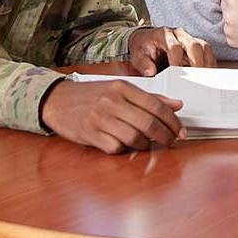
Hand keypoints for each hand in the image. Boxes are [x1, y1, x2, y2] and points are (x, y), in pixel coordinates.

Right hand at [40, 78, 184, 152]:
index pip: (156, 106)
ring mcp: (100, 118)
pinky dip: (124, 150)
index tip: (180, 132)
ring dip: (146, 145)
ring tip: (147, 144)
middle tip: (171, 142)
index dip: (172, 121)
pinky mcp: (90, 134)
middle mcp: (112, 101)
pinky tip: (125, 146)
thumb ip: (150, 97)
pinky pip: (116, 147)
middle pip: (148, 123)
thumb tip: (177, 105)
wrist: (57, 100)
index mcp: (122, 87)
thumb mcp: (119, 90)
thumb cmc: (91, 96)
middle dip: (165, 136)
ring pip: (134, 138)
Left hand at [129, 26, 216, 75]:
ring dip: (206, 64)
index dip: (177, 61)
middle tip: (196, 79)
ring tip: (204, 80)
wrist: (146, 40)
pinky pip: (208, 52)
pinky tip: (207, 76)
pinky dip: (209, 64)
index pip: (174, 47)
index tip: (176, 75)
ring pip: (204, 47)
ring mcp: (189, 38)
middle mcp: (179, 34)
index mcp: (164, 34)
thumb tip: (151, 72)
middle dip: (197, 63)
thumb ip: (142, 63)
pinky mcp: (196, 45)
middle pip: (194, 45)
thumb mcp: (137, 55)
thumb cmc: (143, 48)